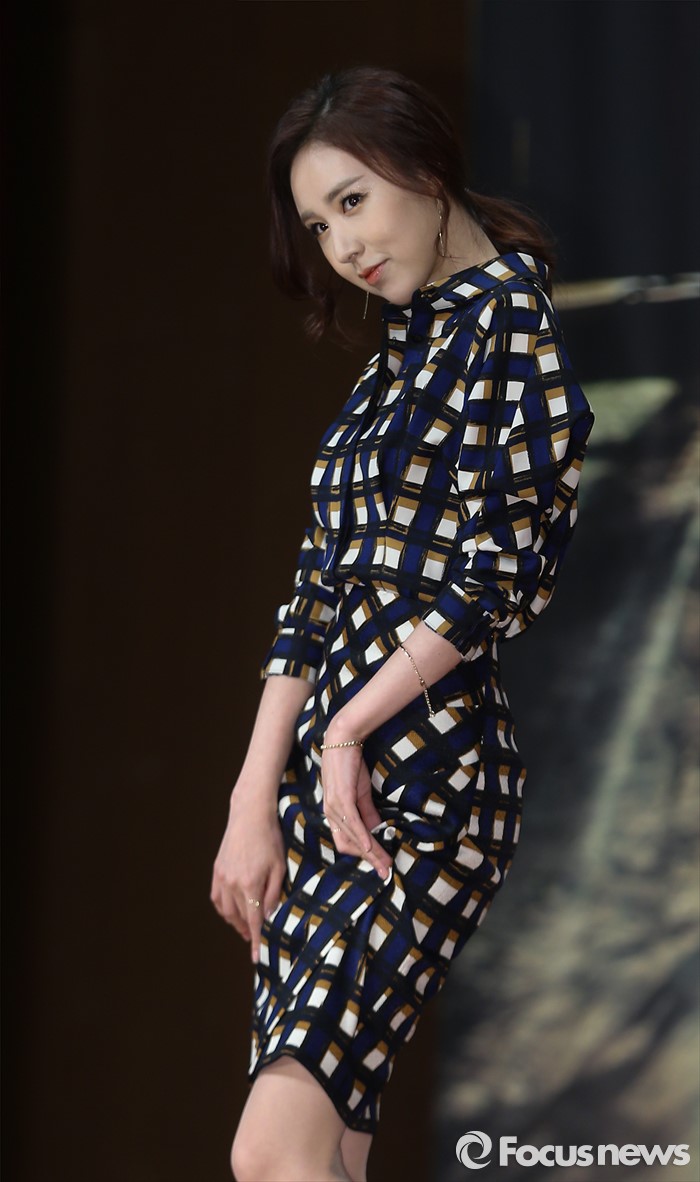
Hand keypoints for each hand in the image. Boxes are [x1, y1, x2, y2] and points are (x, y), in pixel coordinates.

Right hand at [209, 786, 285, 964]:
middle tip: (257, 941)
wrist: (250, 815)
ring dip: (236, 923)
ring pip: (226, 911)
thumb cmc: (270, 839)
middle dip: (249, 932)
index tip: (257, 958)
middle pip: (240, 918)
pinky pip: (217, 898)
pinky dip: (223, 910)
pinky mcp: (217, 870)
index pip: (254, 921)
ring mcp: (222, 878)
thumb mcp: (280, 866)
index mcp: (251, 885)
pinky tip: (232, 913)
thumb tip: (269, 916)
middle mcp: (233, 884)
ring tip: (247, 929)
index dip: (256, 941)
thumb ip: (274, 893)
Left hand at [321, 740, 392, 879]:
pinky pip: (352, 822)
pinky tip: (371, 847)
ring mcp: (334, 807)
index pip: (346, 843)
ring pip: (353, 837)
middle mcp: (330, 814)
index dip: (363, 856)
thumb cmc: (351, 766)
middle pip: (348, 846)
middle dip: (369, 860)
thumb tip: (377, 832)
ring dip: (371, 852)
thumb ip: (367, 813)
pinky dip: (362, 836)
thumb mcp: (361, 794)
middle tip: (385, 871)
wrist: (343, 740)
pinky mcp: (341, 798)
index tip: (380, 864)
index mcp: (334, 814)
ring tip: (385, 862)